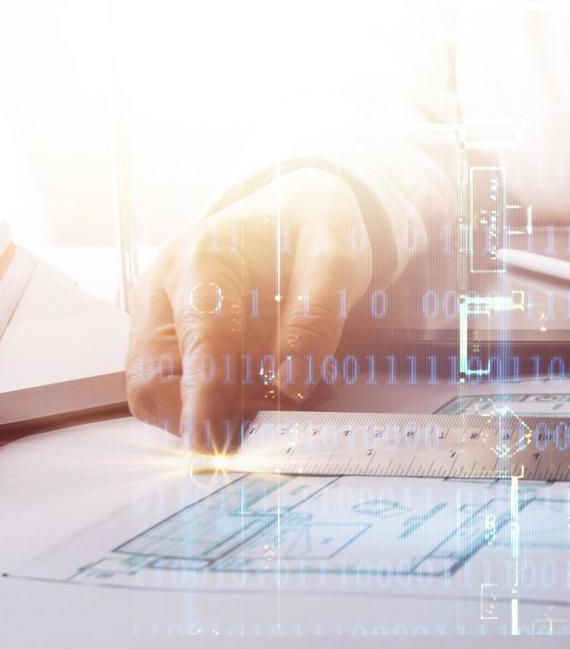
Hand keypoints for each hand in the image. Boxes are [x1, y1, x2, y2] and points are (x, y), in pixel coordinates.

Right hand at [125, 168, 371, 452]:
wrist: (290, 208)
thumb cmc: (309, 228)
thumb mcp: (335, 251)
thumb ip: (317, 312)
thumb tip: (292, 385)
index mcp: (203, 259)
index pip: (197, 339)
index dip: (205, 395)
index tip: (213, 440)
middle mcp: (162, 291)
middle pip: (154, 381)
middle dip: (208, 415)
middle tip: (280, 416)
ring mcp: (156, 319)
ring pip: (160, 394)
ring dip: (219, 414)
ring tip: (290, 394)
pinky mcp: (165, 342)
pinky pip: (180, 390)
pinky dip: (223, 405)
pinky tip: (274, 389)